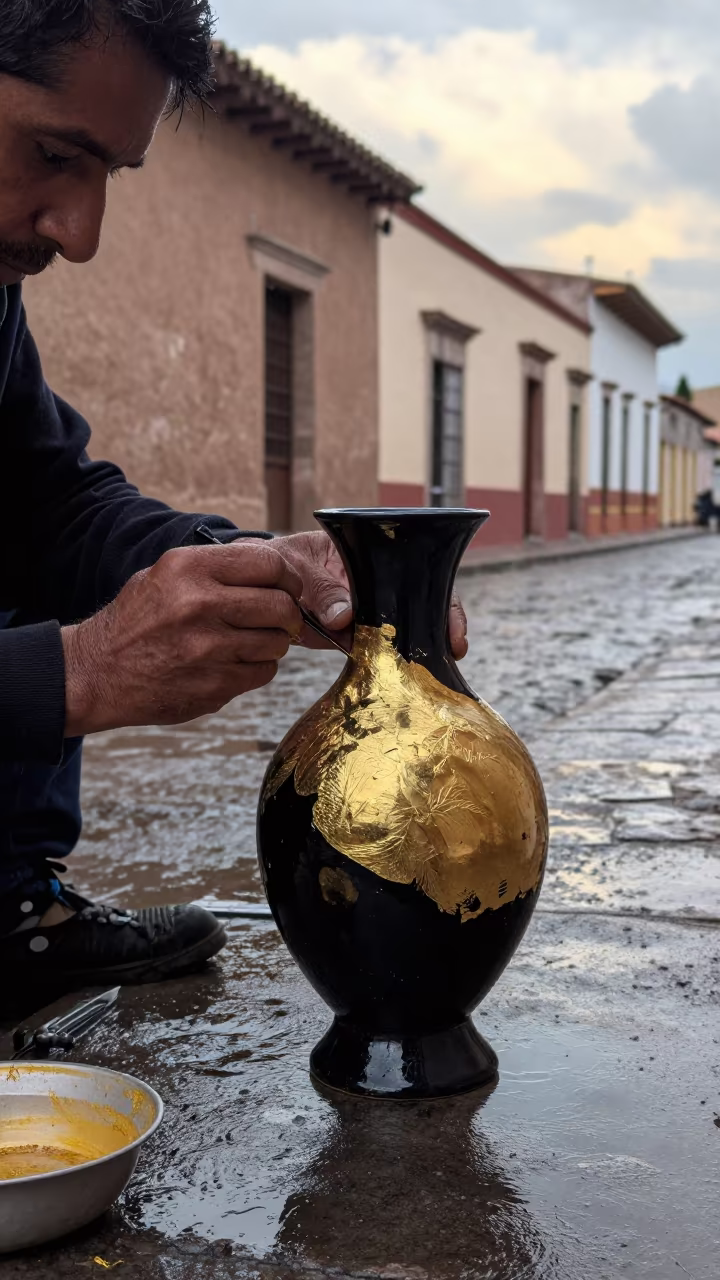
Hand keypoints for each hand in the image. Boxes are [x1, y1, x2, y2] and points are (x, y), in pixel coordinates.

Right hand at [62, 542, 302, 736]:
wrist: (97, 673)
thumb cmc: (136, 621)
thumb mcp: (165, 575)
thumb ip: (216, 568)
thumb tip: (272, 568)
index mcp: (189, 569)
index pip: (268, 564)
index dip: (287, 578)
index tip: (287, 588)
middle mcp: (200, 604)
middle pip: (281, 606)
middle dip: (287, 614)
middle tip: (279, 619)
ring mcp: (208, 649)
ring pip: (278, 643)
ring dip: (272, 643)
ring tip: (247, 642)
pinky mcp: (214, 686)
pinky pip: (263, 672)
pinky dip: (256, 669)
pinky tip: (232, 663)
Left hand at [268, 531, 468, 659]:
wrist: (255, 586)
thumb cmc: (279, 562)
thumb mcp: (297, 566)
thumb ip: (320, 589)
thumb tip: (344, 618)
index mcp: (372, 556)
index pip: (420, 571)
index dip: (442, 596)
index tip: (449, 624)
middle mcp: (379, 584)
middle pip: (424, 603)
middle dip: (442, 627)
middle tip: (452, 651)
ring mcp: (368, 611)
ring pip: (403, 631)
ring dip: (418, 651)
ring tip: (433, 673)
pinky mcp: (353, 636)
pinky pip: (377, 651)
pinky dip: (389, 666)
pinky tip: (401, 681)